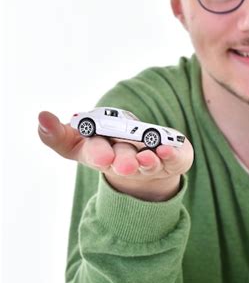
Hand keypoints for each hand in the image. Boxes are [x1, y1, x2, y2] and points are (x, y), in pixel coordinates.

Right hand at [38, 111, 193, 201]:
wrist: (148, 161)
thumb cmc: (110, 145)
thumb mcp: (81, 139)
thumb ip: (59, 133)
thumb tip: (41, 118)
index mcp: (100, 154)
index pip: (91, 153)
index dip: (95, 153)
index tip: (101, 154)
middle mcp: (124, 162)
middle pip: (121, 163)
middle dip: (121, 163)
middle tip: (121, 164)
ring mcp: (150, 164)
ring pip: (148, 165)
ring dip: (147, 162)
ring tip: (147, 157)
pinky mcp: (172, 161)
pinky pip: (174, 160)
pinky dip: (171, 155)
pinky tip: (167, 149)